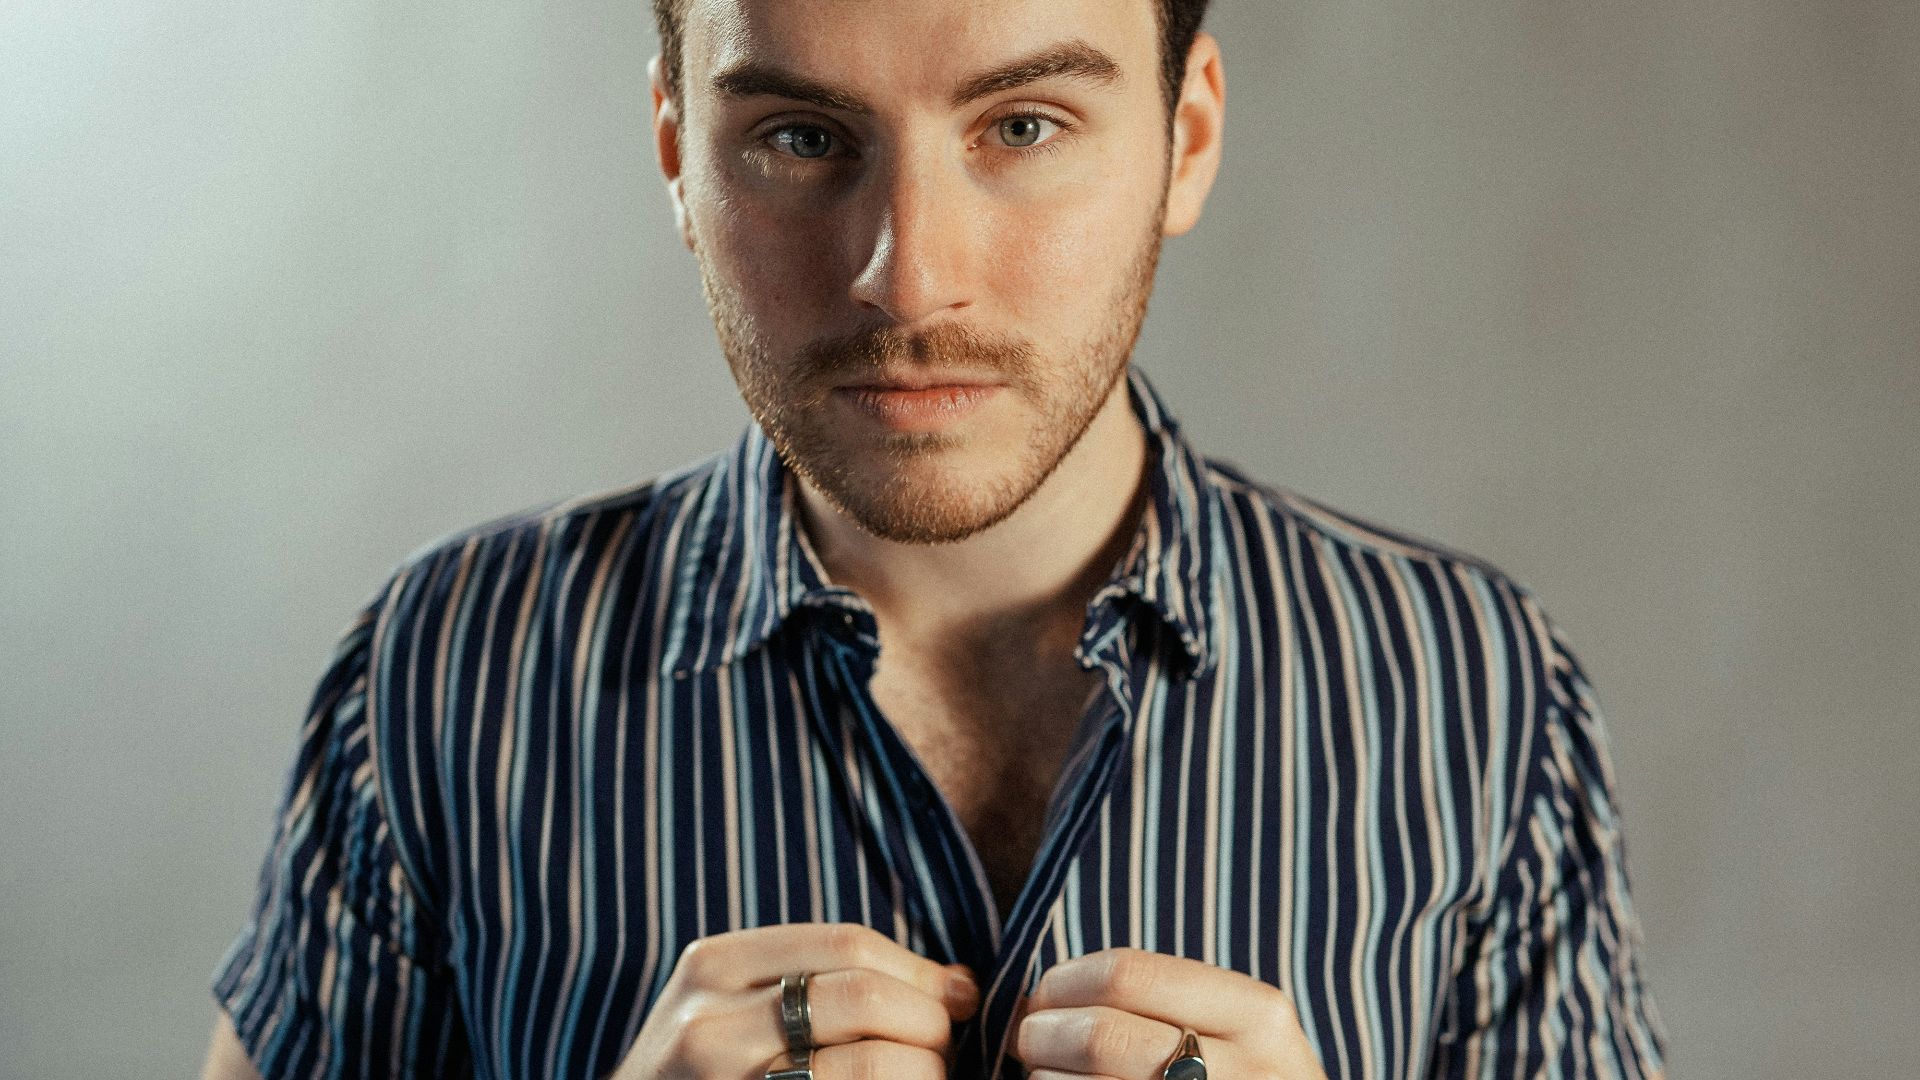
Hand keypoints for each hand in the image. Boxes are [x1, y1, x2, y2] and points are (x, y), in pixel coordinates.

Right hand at [610, 923, 979, 1079]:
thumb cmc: (704, 1072)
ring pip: (868, 1067)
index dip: (921, 972)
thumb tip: (958, 984)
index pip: (848, 944)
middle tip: (942, 1052)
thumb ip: (826, 978)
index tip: (958, 998)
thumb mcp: (735, 1004)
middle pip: (864, 999)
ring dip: (922, 1074)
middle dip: (929, 1026)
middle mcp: (711, 1028)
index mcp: (715, 967)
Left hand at [1014, 948, 1327, 1079]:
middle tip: (1031, 1040)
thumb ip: (1161, 999)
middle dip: (1041, 1033)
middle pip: (1098, 1035)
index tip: (1047, 996)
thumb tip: (1043, 993)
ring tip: (1051, 1076)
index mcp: (1257, 1015)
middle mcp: (1246, 1073)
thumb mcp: (1237, 1033)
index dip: (1064, 982)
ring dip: (1043, 1078)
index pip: (1127, 973)